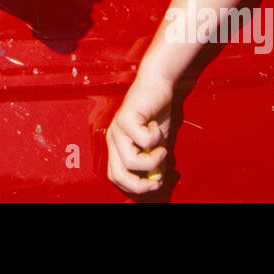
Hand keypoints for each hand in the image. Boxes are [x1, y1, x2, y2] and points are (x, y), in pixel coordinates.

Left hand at [106, 75, 172, 195]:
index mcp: (116, 147)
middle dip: (140, 185)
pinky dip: (156, 138)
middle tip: (158, 178)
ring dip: (153, 160)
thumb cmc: (156, 115)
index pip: (115, 177)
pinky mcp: (126, 117)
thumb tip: (155, 183)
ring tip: (161, 147)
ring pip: (131, 161)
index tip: (154, 185)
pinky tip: (155, 127)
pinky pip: (144, 141)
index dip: (134, 187)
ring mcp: (117, 128)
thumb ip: (154, 164)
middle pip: (117, 175)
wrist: (157, 86)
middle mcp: (113, 139)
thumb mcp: (157, 146)